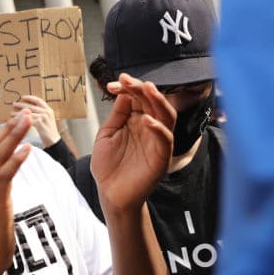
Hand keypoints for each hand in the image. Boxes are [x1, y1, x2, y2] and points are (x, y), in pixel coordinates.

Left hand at [12, 95, 59, 145]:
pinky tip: (15, 120)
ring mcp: (43, 117)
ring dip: (18, 112)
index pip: (39, 100)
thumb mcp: (47, 119)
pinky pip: (27, 120)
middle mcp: (47, 112)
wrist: (54, 141)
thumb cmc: (48, 131)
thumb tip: (28, 109)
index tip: (23, 97)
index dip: (30, 98)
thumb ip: (40, 113)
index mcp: (49, 110)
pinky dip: (20, 119)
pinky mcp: (39, 123)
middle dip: (21, 104)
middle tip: (14, 104)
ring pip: (28, 112)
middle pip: (32, 106)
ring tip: (12, 113)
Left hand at [91, 74, 174, 212]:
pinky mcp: (162, 156)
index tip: (112, 83)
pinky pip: (165, 139)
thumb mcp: (107, 135)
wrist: (111, 194)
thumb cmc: (108, 166)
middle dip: (140, 88)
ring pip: (166, 116)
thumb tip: (124, 91)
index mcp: (136, 120)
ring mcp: (157, 141)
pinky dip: (158, 128)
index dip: (128, 88)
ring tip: (147, 88)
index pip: (138, 98)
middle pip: (152, 102)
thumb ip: (117, 115)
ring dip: (158, 101)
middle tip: (127, 79)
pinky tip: (146, 120)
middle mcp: (150, 128)